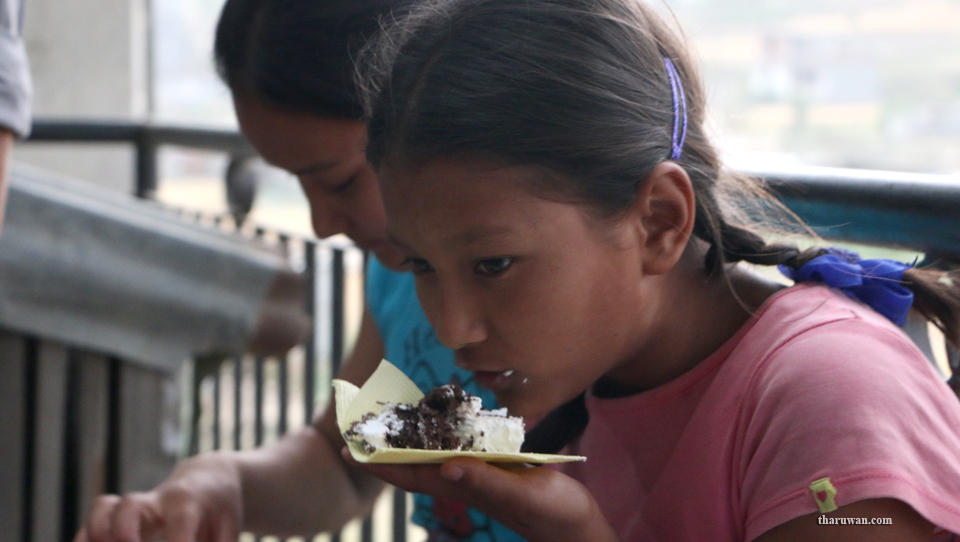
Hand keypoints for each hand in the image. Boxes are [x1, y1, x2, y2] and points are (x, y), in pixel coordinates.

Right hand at [75, 452, 242, 541]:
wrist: (208, 480)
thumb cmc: (221, 509)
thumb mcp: (229, 529)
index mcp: (188, 501)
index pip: (180, 520)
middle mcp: (157, 500)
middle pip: (130, 505)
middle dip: (122, 531)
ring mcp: (134, 507)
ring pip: (103, 508)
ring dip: (95, 534)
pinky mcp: (119, 517)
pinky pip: (91, 524)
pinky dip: (83, 540)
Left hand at [344, 448, 618, 541]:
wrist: (579, 531)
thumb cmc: (555, 515)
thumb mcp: (521, 494)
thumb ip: (485, 481)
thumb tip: (445, 467)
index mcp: (465, 487)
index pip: (412, 475)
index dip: (381, 463)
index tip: (351, 449)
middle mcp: (466, 483)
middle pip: (416, 466)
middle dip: (388, 449)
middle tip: (362, 428)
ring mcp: (480, 479)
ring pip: (435, 459)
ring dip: (412, 443)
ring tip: (392, 422)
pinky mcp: (498, 473)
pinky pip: (461, 453)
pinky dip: (445, 439)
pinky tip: (445, 426)